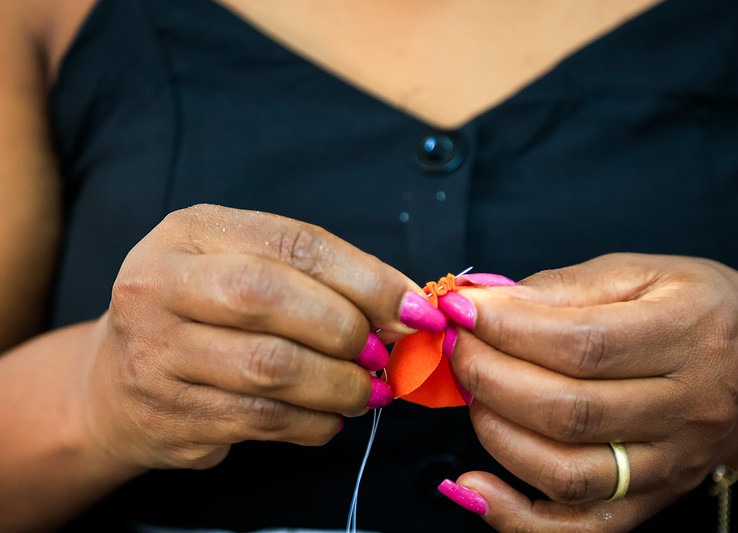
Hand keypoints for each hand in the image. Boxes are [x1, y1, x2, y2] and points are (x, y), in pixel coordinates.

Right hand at [78, 204, 444, 471]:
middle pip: (270, 298)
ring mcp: (155, 351)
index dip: (365, 278)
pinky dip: (314, 422)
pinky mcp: (166, 412)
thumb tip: (405, 308)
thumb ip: (317, 279)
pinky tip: (331, 417)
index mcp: (192, 231)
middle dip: (346, 330)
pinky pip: (260, 420)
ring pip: (269, 368)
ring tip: (368, 390)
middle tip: (384, 353)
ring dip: (339, 384)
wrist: (115, 384)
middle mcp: (160, 283)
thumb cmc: (203, 316)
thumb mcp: (245, 269)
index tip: (414, 308)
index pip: (293, 243)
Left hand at [445, 253, 737, 530]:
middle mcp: (688, 406)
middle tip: (456, 349)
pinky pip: (582, 528)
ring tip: (472, 394)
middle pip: (569, 411)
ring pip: (568, 473)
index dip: (508, 330)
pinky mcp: (653, 499)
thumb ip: (562, 288)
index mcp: (690, 333)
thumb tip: (486, 304)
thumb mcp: (640, 273)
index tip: (459, 312)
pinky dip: (518, 518)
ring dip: (497, 435)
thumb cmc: (694, 308)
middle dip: (490, 378)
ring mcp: (672, 463)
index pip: (583, 344)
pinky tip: (474, 487)